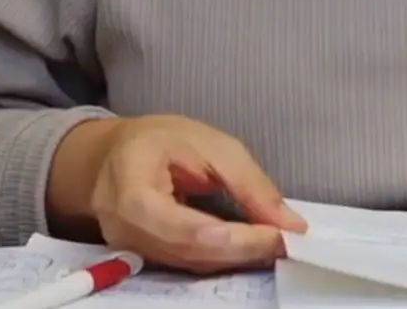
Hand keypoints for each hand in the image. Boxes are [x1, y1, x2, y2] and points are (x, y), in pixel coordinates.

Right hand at [64, 115, 308, 272]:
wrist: (117, 155)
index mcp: (129, 187)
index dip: (230, 236)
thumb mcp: (210, 143)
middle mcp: (123, 227)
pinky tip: (249, 247)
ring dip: (237, 258)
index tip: (277, 234)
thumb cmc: (160, 141)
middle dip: (241, 250)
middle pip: (187, 251)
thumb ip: (248, 183)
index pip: (179, 225)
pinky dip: (223, 258)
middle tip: (284, 241)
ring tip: (273, 242)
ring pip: (191, 264)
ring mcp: (130, 248)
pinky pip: (188, 264)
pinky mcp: (144, 258)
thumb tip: (289, 223)